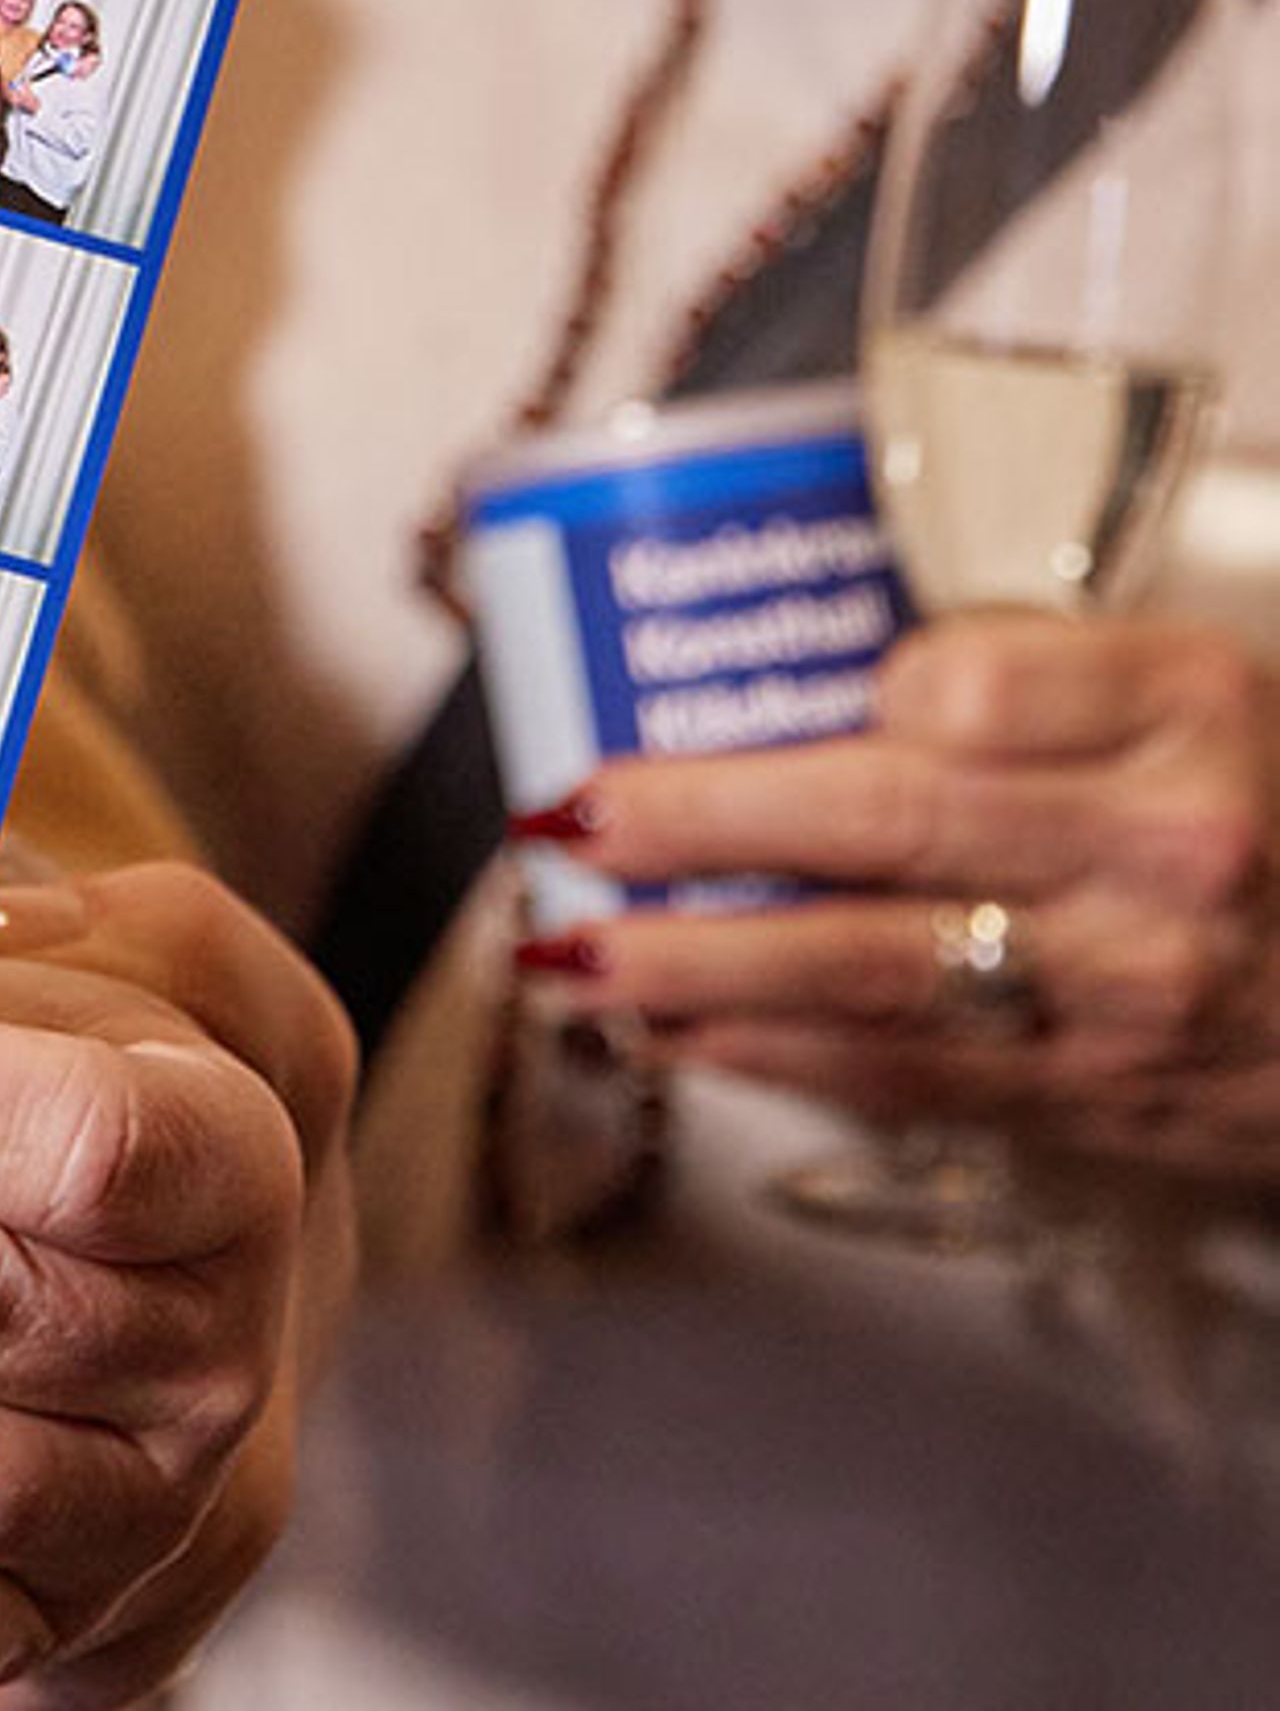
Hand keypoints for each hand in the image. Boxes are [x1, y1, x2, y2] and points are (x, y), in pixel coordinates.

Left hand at [523, 616, 1279, 1183]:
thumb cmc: (1279, 809)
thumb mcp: (1202, 688)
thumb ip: (1037, 676)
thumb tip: (829, 682)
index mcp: (1189, 709)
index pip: (967, 686)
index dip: (837, 690)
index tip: (735, 687)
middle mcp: (1164, 851)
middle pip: (886, 827)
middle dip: (698, 829)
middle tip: (568, 818)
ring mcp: (1134, 990)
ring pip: (872, 975)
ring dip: (695, 969)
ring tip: (568, 952)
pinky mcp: (1105, 1099)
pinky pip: (909, 1076)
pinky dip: (773, 1058)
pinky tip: (675, 1036)